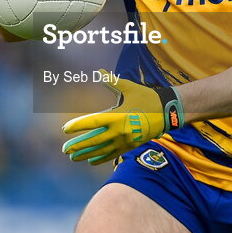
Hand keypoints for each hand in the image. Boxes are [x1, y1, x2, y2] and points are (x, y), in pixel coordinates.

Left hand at [62, 72, 184, 164]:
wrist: (166, 112)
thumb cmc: (146, 97)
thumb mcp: (129, 88)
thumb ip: (113, 82)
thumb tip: (100, 71)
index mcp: (117, 116)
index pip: (92, 122)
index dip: (77, 125)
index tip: (65, 128)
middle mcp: (119, 131)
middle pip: (94, 140)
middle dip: (78, 145)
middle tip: (65, 149)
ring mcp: (124, 141)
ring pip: (101, 150)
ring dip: (86, 154)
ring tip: (73, 157)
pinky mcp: (130, 146)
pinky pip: (112, 155)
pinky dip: (101, 158)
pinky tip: (91, 161)